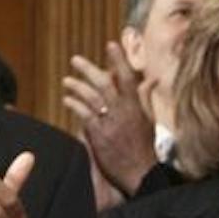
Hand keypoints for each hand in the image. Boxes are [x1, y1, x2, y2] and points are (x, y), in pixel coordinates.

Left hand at [62, 44, 156, 195]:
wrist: (141, 173)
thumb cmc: (146, 148)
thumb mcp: (150, 119)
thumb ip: (146, 97)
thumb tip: (151, 79)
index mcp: (137, 106)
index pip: (128, 77)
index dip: (119, 59)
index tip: (110, 45)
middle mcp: (123, 111)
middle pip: (104, 83)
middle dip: (88, 69)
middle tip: (75, 60)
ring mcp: (110, 122)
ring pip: (91, 97)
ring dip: (77, 86)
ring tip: (67, 80)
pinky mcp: (99, 134)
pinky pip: (84, 114)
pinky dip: (75, 105)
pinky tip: (67, 100)